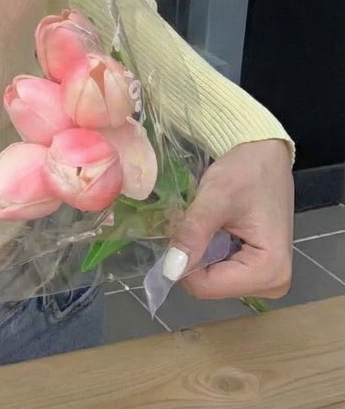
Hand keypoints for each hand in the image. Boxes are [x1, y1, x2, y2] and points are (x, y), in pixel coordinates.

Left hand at [165, 139, 293, 299]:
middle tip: (190, 222)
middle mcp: (273, 284)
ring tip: (201, 222)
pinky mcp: (258, 270)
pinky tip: (210, 228)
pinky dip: (207, 251)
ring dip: (198, 252)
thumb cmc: (246, 172)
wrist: (266, 157)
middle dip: (191, 255)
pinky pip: (220, 270)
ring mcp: (267, 279)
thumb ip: (193, 233)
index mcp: (269, 272)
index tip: (175, 230)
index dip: (181, 262)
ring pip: (211, 279)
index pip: (206, 287)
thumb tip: (170, 268)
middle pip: (209, 285)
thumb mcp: (215, 198)